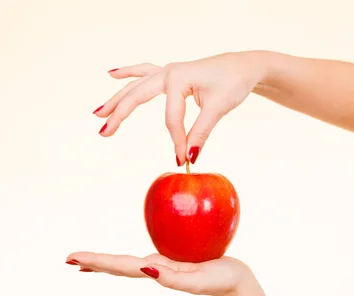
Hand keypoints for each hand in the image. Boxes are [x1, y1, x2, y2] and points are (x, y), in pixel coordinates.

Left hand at [65, 251, 251, 295]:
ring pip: (128, 263)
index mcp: (157, 273)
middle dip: (95, 262)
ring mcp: (164, 267)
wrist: (236, 282)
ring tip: (87, 262)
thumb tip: (146, 269)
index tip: (72, 259)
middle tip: (70, 259)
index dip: (97, 261)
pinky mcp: (174, 261)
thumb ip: (173, 278)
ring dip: (107, 263)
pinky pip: (145, 258)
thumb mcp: (198, 280)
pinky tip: (129, 258)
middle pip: (119, 266)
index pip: (121, 266)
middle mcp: (156, 270)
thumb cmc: (221, 280)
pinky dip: (127, 258)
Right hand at [94, 51, 265, 164]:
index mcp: (178, 79)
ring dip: (118, 98)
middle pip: (138, 96)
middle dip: (120, 115)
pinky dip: (130, 72)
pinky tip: (112, 73)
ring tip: (99, 112)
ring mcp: (168, 71)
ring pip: (136, 85)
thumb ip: (201, 132)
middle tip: (104, 133)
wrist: (243, 67)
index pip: (171, 118)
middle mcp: (168, 72)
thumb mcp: (218, 109)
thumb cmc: (233, 83)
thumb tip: (190, 157)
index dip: (176, 141)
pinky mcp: (172, 74)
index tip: (183, 160)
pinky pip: (145, 72)